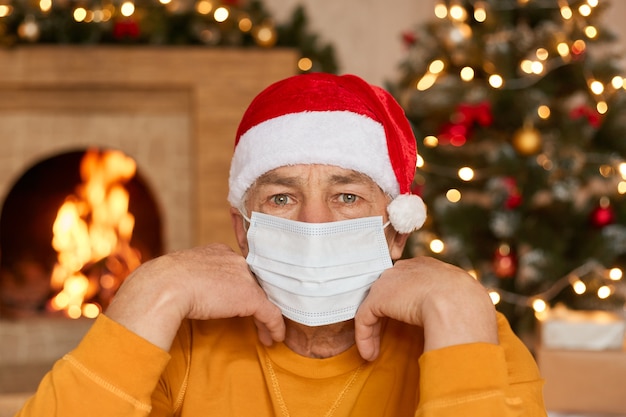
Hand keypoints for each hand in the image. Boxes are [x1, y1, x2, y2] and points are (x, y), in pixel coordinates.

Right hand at [106, 244, 284, 350]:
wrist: (166, 286)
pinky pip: (270, 314)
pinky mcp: (251, 297)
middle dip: (258, 302)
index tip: (239, 302)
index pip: (238, 271)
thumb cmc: (165, 282)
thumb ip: (195, 278)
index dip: (242, 288)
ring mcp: (245, 278)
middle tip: (259, 319)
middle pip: (254, 283)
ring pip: (263, 299)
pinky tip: (274, 338)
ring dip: (266, 318)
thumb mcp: (182, 273)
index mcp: (219, 251)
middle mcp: (235, 260)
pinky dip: (274, 327)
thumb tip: (189, 291)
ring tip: (267, 333)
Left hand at [354, 256, 497, 360]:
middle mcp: (404, 269)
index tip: (404, 320)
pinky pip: (365, 319)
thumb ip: (451, 303)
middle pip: (387, 291)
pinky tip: (370, 354)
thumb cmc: (467, 304)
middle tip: (385, 335)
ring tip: (374, 352)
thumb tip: (455, 319)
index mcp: (426, 267)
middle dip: (384, 312)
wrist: (457, 301)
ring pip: (374, 307)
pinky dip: (364, 338)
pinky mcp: (377, 299)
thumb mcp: (461, 299)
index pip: (407, 280)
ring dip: (372, 332)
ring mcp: (389, 282)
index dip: (403, 301)